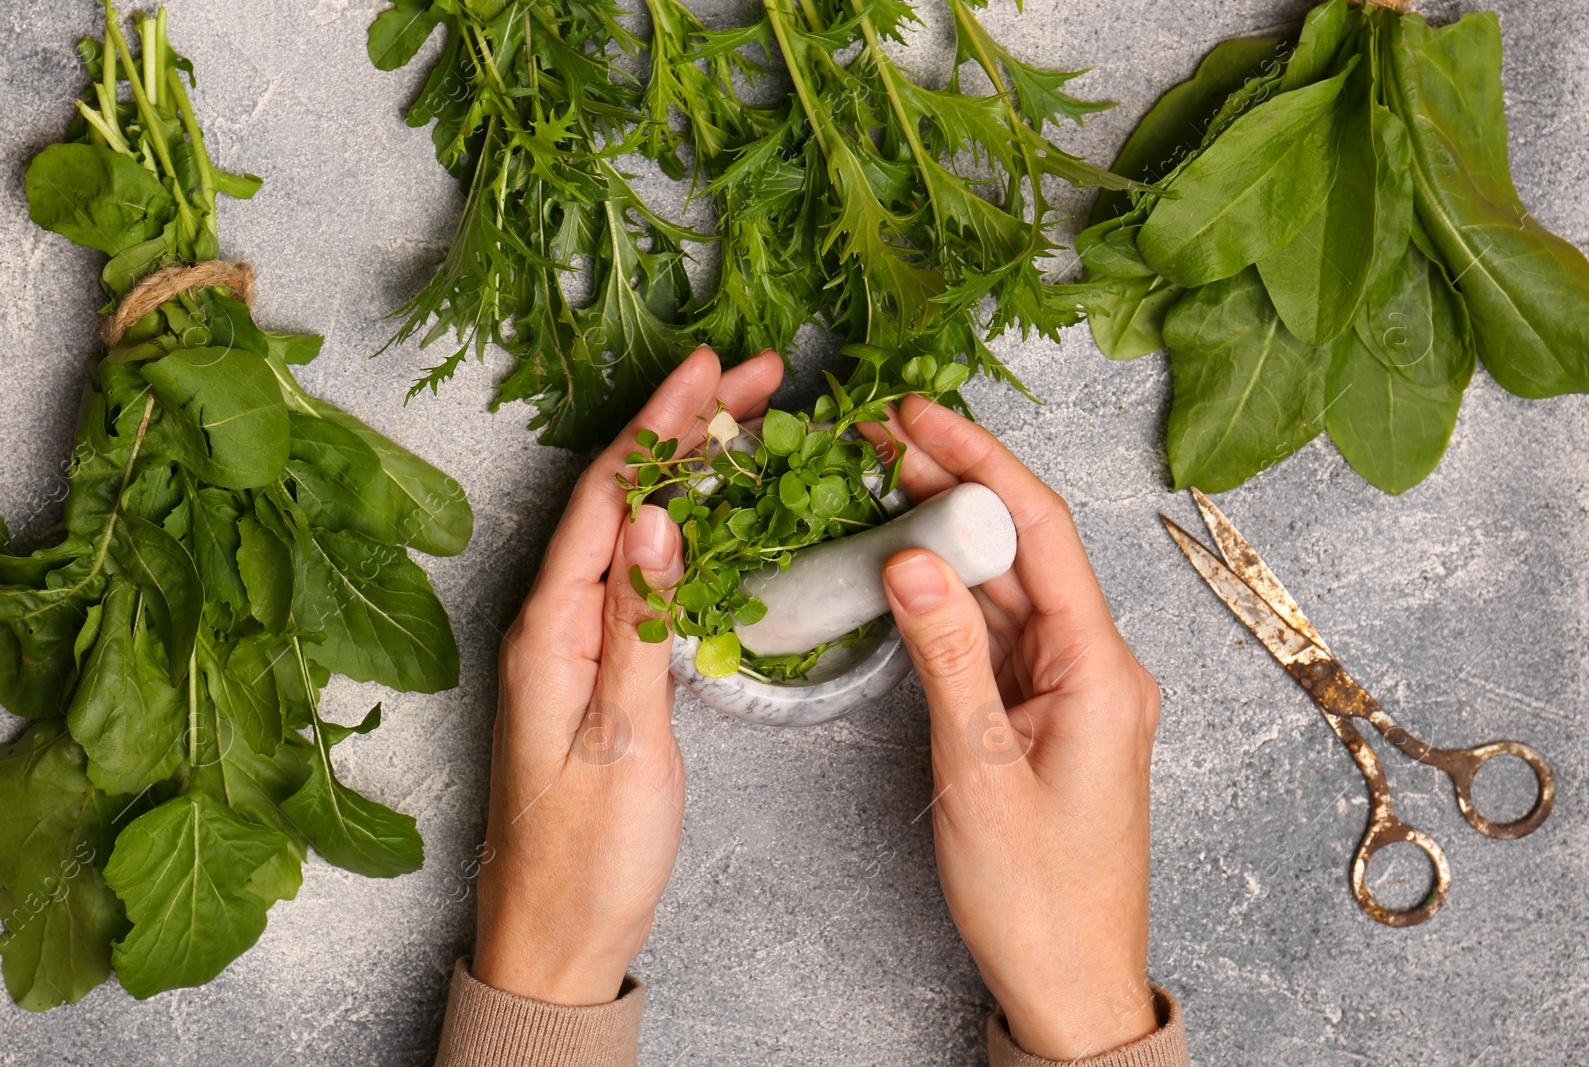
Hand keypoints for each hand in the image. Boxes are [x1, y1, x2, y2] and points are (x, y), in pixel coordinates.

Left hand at [474, 346, 783, 1004]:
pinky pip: (644, 575)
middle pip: (623, 498)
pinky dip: (688, 528)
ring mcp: (576, 642)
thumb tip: (660, 519)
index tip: (709, 369)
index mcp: (549, 629)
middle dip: (685, 427)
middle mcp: (554, 621)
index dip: (660, 425)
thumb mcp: (622, 740)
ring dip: (691, 468)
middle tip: (755, 374)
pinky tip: (720, 511)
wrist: (556, 936)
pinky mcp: (599, 667)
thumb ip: (639, 625)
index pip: (610, 499)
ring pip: (637, 529)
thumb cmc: (584, 856)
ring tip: (748, 417)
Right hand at [867, 396, 1161, 1058]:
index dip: (979, 463)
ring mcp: (1069, 689)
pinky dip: (948, 597)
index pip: (1041, 533)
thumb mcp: (981, 772)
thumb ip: (947, 658)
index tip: (919, 417)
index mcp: (1103, 671)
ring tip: (877, 482)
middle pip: (1021, 549)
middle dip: (951, 486)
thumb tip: (908, 559)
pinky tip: (904, 565)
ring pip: (1005, 588)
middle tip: (878, 436)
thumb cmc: (1040, 898)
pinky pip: (995, 634)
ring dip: (943, 536)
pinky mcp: (1041, 712)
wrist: (1070, 982)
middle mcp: (1096, 666)